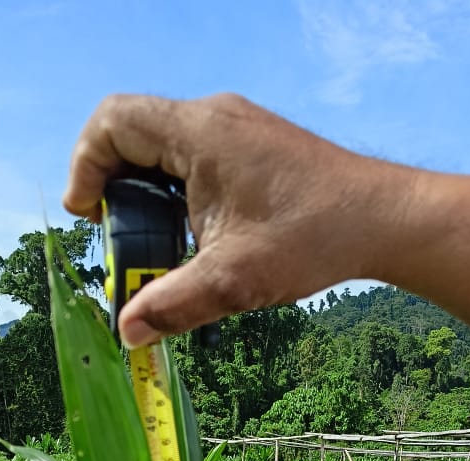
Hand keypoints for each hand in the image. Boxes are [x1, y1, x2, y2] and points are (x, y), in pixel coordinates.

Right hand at [64, 94, 402, 346]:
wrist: (383, 220)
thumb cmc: (313, 238)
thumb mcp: (232, 281)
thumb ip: (171, 306)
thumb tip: (127, 334)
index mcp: (199, 132)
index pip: (112, 122)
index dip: (85, 165)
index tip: (88, 216)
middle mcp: (214, 118)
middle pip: (131, 134)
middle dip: (114, 189)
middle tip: (121, 241)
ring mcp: (235, 129)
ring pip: (163, 148)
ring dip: (148, 196)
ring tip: (158, 247)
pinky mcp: (252, 147)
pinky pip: (194, 158)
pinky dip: (178, 193)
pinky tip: (195, 238)